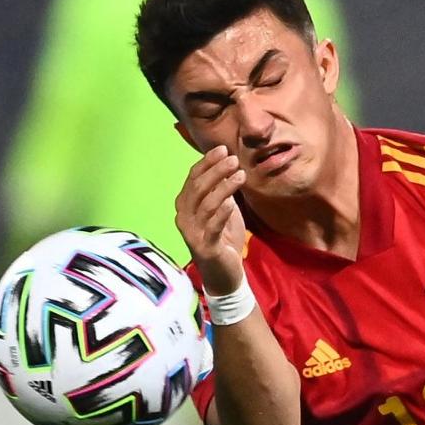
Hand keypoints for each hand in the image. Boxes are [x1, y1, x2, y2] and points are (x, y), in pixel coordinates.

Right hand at [176, 146, 247, 293]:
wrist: (224, 275)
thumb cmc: (223, 240)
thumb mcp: (223, 211)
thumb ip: (222, 191)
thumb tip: (229, 165)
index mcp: (185, 206)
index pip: (193, 178)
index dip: (207, 162)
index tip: (223, 149)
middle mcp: (183, 218)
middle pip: (198, 187)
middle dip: (215, 170)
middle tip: (233, 158)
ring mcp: (192, 233)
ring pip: (206, 204)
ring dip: (224, 187)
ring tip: (240, 174)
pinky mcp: (204, 247)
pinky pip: (213, 226)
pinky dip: (223, 212)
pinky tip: (234, 201)